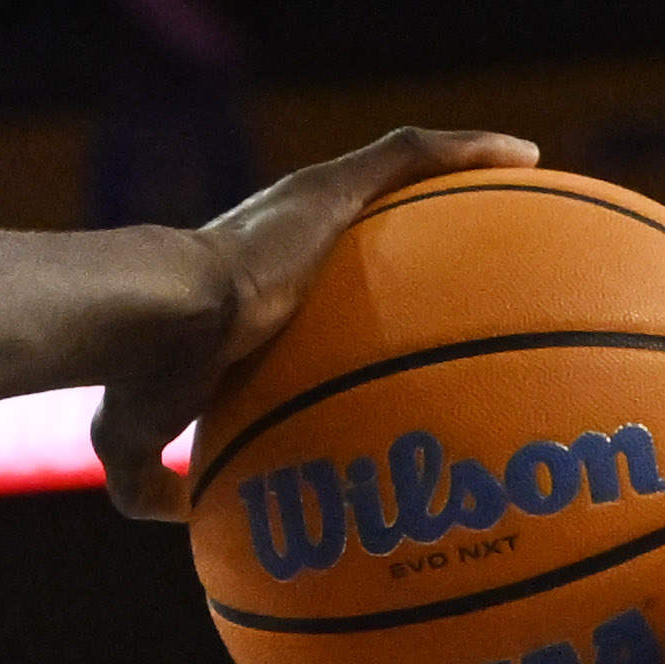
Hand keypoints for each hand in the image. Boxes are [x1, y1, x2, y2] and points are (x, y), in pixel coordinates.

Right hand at [99, 124, 539, 518]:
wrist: (155, 320)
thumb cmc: (142, 376)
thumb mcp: (137, 440)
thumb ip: (157, 481)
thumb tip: (185, 513)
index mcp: (247, 281)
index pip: (311, 271)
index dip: (356, 283)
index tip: (398, 311)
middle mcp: (284, 231)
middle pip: (368, 212)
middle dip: (419, 224)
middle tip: (472, 255)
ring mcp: (310, 203)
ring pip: (401, 170)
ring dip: (460, 167)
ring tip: (524, 182)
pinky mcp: (329, 186)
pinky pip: (415, 155)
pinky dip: (470, 151)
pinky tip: (527, 156)